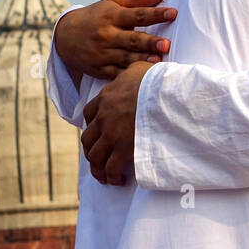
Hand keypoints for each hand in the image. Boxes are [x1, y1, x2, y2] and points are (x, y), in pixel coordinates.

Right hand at [54, 0, 176, 83]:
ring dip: (142, 60)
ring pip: (126, 58)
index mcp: (112, 16)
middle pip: (132, 39)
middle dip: (149, 42)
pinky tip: (141, 77)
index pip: (137, 14)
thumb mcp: (114, 2)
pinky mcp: (99, 70)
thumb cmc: (96, 16)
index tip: (173, 13)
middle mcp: (107, 35)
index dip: (156, 14)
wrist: (64, 36)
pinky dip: (129, 76)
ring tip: (158, 61)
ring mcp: (102, 54)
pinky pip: (116, 74)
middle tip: (166, 44)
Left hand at [81, 60, 155, 184]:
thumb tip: (140, 67)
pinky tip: (118, 180)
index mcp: (105, 98)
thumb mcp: (139, 68)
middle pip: (87, 139)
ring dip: (98, 167)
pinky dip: (112, 176)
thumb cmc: (155, 80)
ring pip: (94, 156)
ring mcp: (111, 134)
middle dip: (92, 150)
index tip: (99, 132)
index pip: (89, 114)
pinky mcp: (123, 149)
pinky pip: (111, 168)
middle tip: (99, 158)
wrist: (161, 94)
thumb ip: (132, 71)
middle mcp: (104, 118)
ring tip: (105, 175)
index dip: (92, 125)